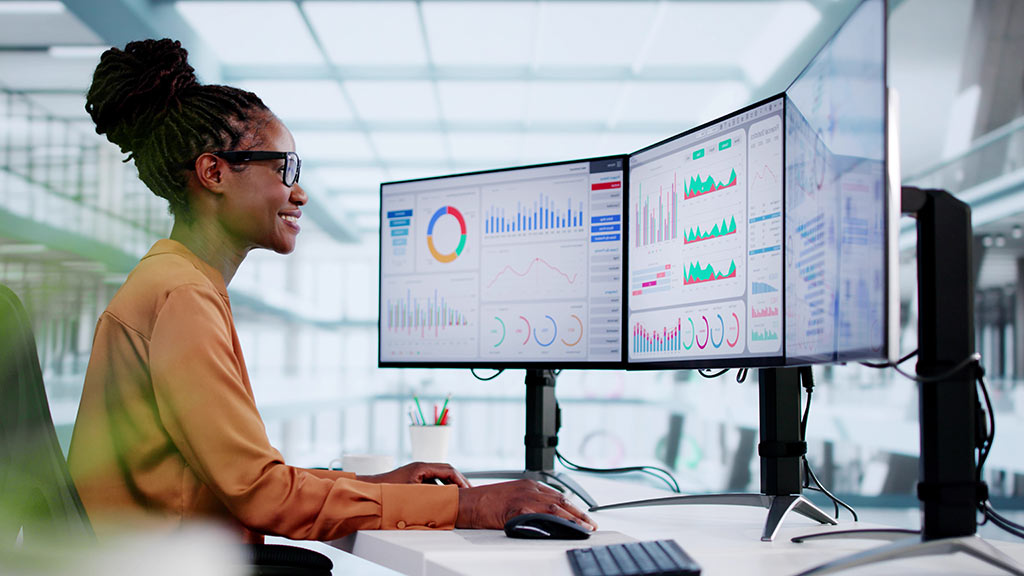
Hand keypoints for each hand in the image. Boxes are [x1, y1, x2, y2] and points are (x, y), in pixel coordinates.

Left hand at [357, 462, 470, 487]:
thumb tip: (446, 497)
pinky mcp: (413, 479)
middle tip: (469, 492)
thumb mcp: (413, 493)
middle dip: (459, 481)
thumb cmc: (387, 491)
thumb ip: (431, 494)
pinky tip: (444, 497)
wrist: (369, 491)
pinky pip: (432, 480)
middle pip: (446, 471)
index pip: (448, 469)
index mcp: (421, 467)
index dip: (460, 480)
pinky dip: (441, 487)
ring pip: (439, 475)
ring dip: (450, 484)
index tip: (468, 489)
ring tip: (459, 495)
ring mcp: (416, 472)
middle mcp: (420, 467)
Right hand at [456, 479, 595, 530]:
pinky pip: (541, 516)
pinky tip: (564, 529)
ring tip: (584, 528)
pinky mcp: (517, 508)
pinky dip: (556, 523)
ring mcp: (524, 497)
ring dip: (573, 519)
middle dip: (578, 513)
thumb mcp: (509, 499)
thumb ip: (526, 503)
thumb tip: (543, 516)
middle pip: (561, 500)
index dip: (572, 507)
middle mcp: (528, 487)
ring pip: (556, 507)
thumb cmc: (483, 503)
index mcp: (528, 484)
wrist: (465, 503)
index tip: (583, 516)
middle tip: (590, 524)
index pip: (557, 495)